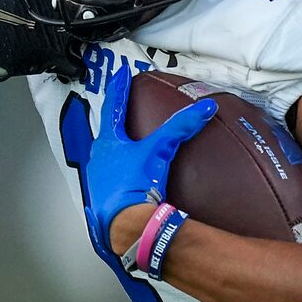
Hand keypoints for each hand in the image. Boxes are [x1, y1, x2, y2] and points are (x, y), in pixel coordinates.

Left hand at [75, 59, 214, 255]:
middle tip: (119, 110)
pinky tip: (124, 179)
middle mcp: (97, 160)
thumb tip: (203, 108)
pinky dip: (117, 174)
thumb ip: (180, 127)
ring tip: (123, 146)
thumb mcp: (159, 151)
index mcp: (107, 143)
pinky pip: (109, 180)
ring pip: (104, 158)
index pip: (113, 106)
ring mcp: (97, 181)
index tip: (120, 75)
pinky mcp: (103, 200)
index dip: (119, 89)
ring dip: (114, 150)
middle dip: (113, 121)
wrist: (123, 225)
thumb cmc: (133, 186)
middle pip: (105, 133)